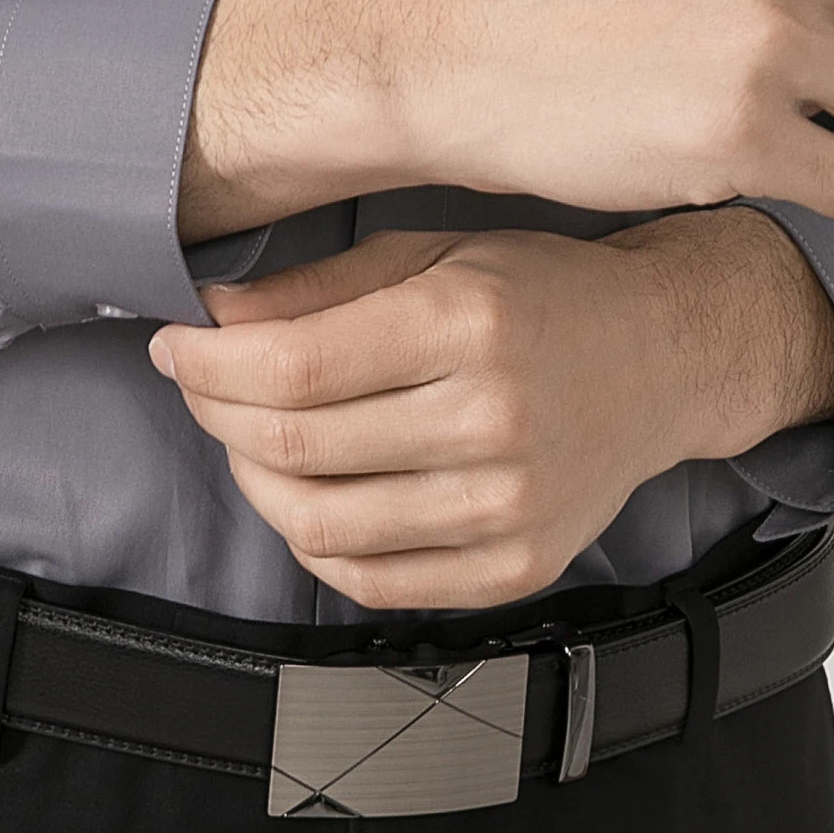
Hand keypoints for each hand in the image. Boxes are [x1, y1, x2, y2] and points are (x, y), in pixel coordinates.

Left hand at [151, 209, 833, 611]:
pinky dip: (315, 543)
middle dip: (217, 416)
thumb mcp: (432, 252)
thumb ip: (318, 287)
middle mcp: (492, 419)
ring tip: (247, 439)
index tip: (173, 345)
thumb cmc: (537, 290)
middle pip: (298, 448)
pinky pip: (375, 580)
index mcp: (466, 321)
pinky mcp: (517, 567)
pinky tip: (306, 492)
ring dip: (255, 482)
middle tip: (198, 385)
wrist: (661, 358)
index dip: (208, 364)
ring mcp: (508, 506)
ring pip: (323, 526)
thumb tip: (212, 317)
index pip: (294, 368)